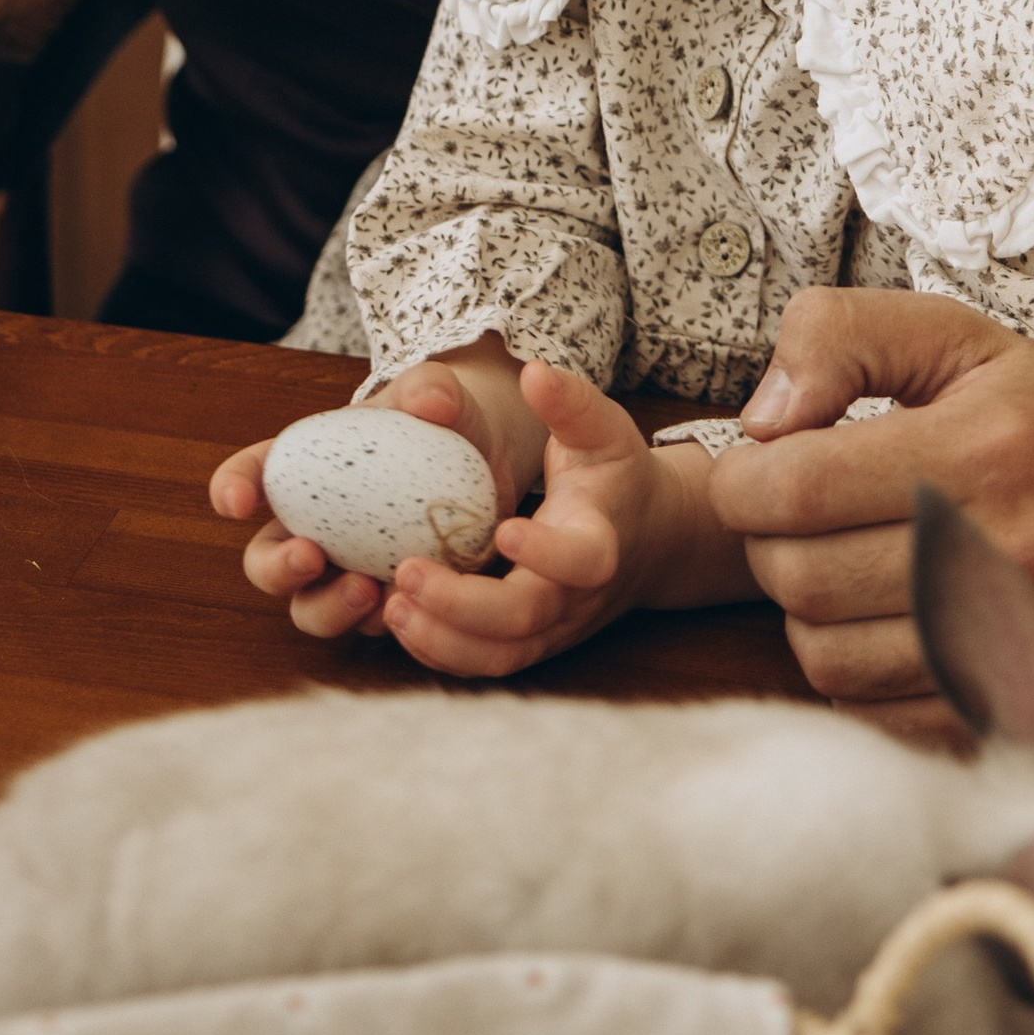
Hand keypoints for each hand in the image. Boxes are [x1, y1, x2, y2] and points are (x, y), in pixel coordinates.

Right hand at [209, 351, 520, 646]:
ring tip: (367, 590)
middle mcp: (312, 527)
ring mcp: (344, 571)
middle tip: (309, 555)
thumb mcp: (439, 394)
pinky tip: (409, 608)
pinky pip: (370, 625)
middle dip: (276, 568)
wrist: (488, 462)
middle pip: (265, 561)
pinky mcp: (385, 601)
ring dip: (328, 608)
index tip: (235, 501)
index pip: (254, 472)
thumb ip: (432, 387)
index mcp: (304, 468)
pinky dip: (383, 622)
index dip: (232, 487)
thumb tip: (433, 401)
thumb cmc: (445, 420)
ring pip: (311, 609)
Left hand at [211, 360, 694, 674]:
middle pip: (523, 619)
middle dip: (462, 605)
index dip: (544, 553)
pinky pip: (484, 661)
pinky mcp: (527, 643)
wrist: (643, 539)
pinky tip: (397, 621)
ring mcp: (551, 628)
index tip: (502, 529)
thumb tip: (535, 372)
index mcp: (599, 542)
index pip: (580, 560)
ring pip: (499, 654)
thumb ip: (571, 403)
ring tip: (389, 606)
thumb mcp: (603, 430)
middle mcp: (576, 597)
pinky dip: (440, 651)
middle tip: (405, 574)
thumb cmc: (613, 475)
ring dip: (441, 638)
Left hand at [706, 288, 1033, 737]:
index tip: (754, 473)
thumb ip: (843, 337)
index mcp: (982, 450)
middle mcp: (1008, 554)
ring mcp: (1024, 646)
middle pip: (803, 580)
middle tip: (794, 522)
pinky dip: (858, 679)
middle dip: (769, 547)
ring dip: (808, 617)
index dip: (744, 483)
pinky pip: (886, 720)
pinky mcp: (1033, 713)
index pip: (797, 487)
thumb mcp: (959, 338)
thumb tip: (762, 418)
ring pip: (832, 660)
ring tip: (839, 570)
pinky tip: (883, 626)